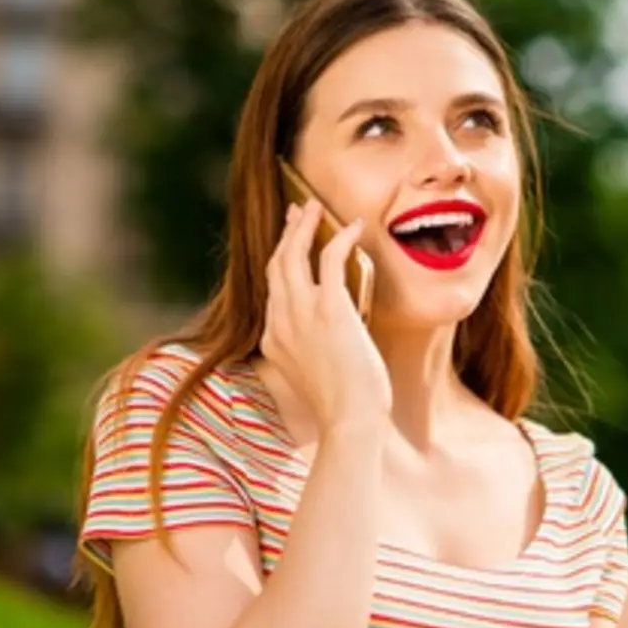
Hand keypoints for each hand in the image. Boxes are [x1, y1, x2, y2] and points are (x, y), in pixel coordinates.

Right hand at [260, 200, 391, 432]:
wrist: (349, 420)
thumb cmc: (343, 407)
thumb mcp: (316, 376)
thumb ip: (312, 352)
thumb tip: (331, 338)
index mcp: (273, 340)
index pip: (272, 291)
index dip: (281, 262)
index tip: (291, 244)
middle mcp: (279, 322)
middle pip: (276, 265)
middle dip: (287, 235)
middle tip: (298, 213)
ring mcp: (300, 313)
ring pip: (294, 255)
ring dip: (305, 226)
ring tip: (316, 207)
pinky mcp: (328, 308)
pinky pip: (329, 258)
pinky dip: (340, 237)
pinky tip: (355, 226)